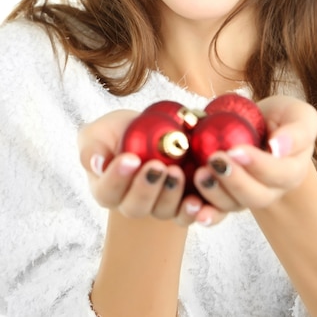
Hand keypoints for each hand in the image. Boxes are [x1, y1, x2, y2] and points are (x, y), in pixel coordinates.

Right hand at [78, 109, 226, 225]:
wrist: (153, 130)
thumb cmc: (120, 132)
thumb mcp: (99, 132)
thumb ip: (91, 147)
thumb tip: (97, 163)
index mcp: (106, 189)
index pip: (108, 191)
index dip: (118, 177)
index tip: (130, 158)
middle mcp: (131, 203)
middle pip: (136, 207)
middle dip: (147, 188)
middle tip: (158, 166)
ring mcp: (157, 206)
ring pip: (162, 211)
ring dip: (170, 195)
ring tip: (177, 172)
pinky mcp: (181, 204)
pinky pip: (186, 216)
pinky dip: (191, 211)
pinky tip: (196, 201)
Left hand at [192, 95, 316, 210]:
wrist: (262, 123)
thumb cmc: (284, 116)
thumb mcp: (299, 115)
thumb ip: (297, 131)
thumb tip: (278, 148)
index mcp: (293, 171)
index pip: (280, 174)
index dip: (258, 165)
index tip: (236, 150)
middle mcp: (273, 189)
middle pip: (256, 196)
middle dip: (234, 181)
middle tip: (214, 160)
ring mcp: (248, 194)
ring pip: (234, 205)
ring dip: (215, 194)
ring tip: (200, 174)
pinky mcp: (227, 194)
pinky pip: (218, 209)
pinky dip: (206, 211)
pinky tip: (192, 207)